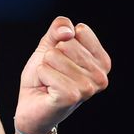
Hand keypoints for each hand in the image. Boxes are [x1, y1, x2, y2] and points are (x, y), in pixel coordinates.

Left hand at [14, 16, 110, 133]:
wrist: (31, 105)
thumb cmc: (44, 75)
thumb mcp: (50, 45)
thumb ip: (59, 28)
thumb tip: (68, 30)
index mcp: (102, 61)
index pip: (80, 30)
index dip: (62, 41)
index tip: (62, 60)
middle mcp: (101, 76)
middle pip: (67, 42)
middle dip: (52, 56)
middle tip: (54, 73)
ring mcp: (88, 88)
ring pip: (54, 55)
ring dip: (45, 67)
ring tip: (50, 82)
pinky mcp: (71, 96)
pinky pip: (45, 69)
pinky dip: (40, 76)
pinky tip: (47, 89)